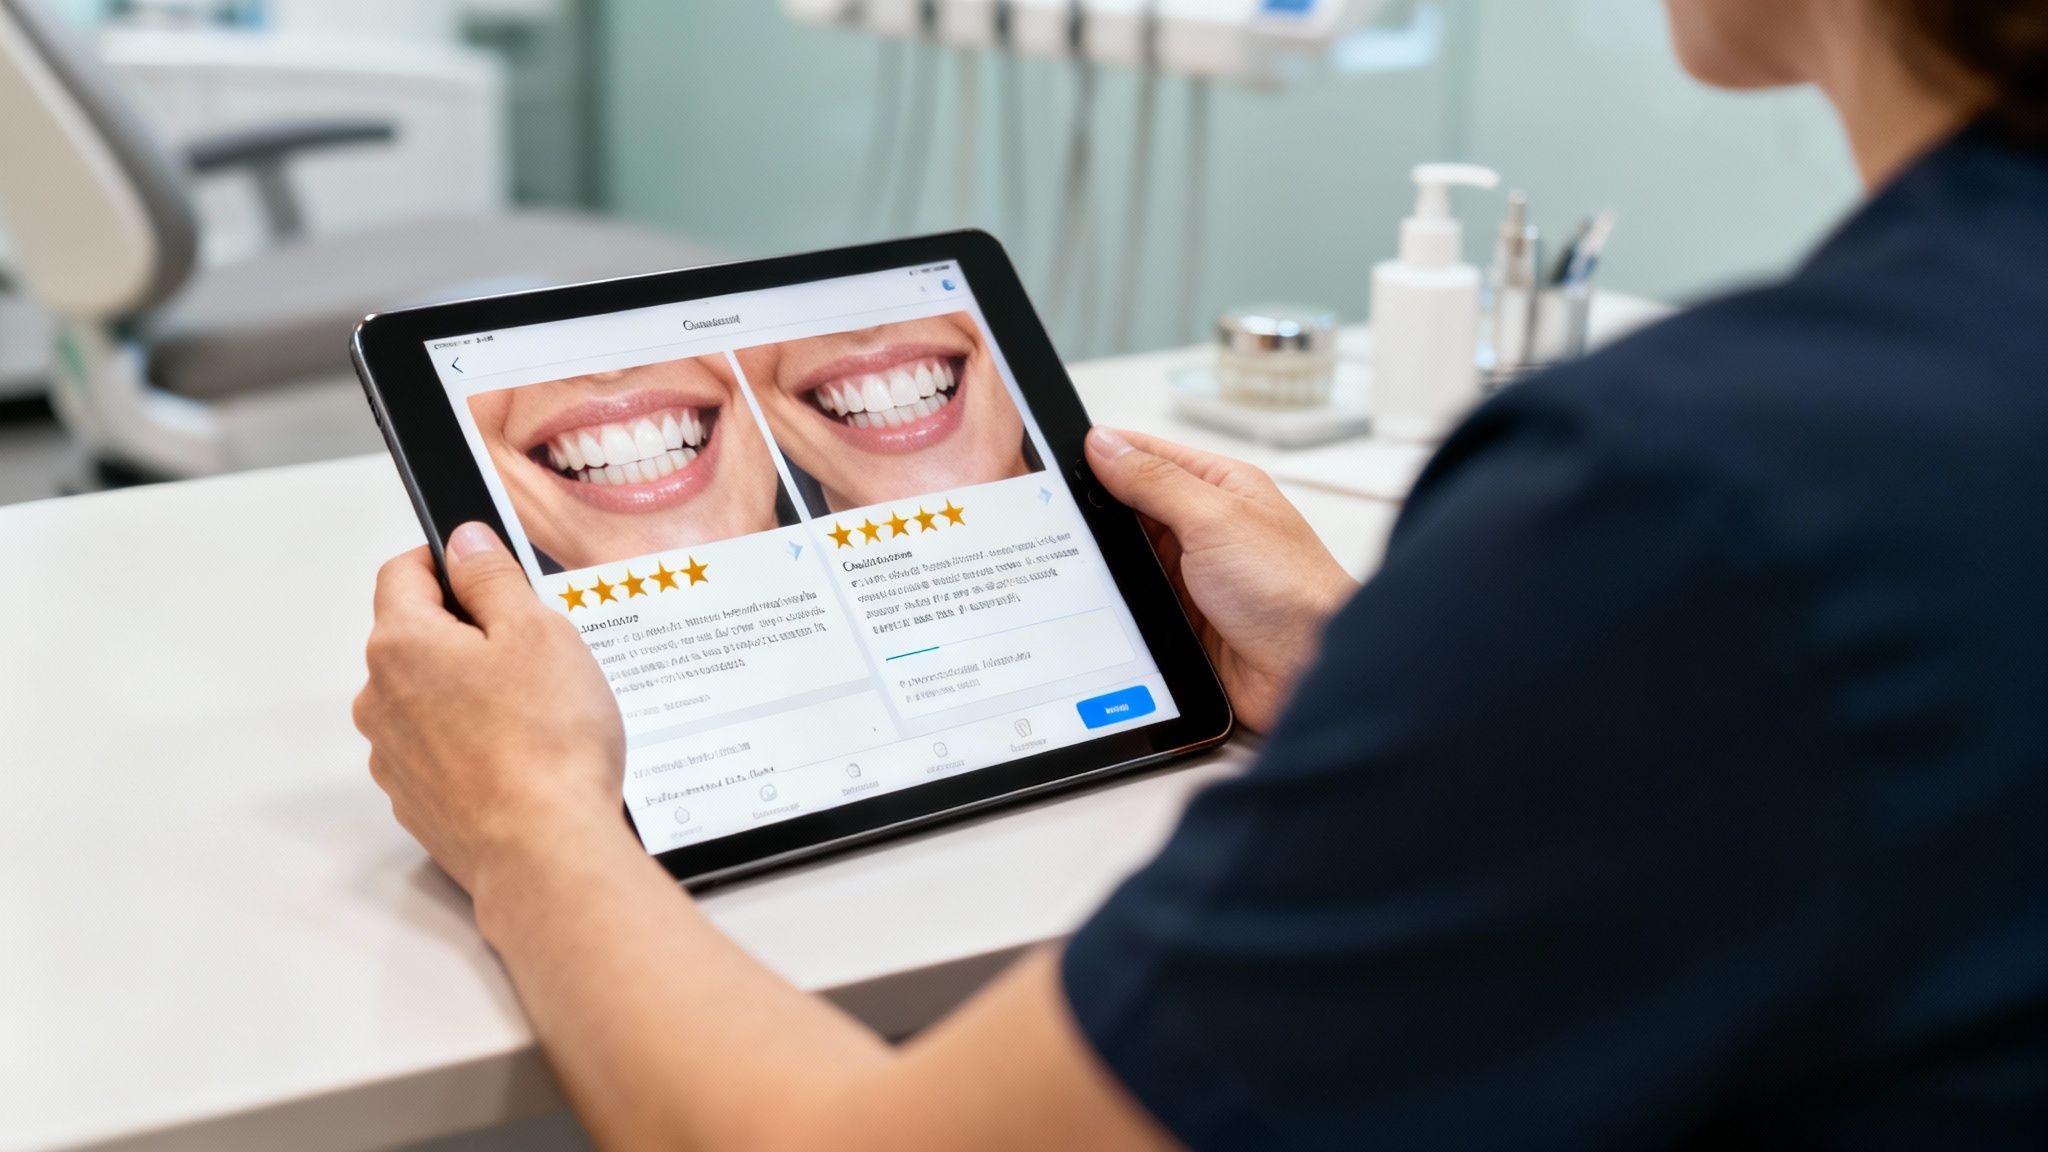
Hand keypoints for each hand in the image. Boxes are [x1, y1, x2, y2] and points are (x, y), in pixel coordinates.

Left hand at [353, 523, 630, 898]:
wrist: (544, 851)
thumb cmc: (547, 743)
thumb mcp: (538, 630)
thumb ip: (493, 576)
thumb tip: (465, 541)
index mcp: (401, 644)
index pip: (404, 572)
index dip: (449, 560)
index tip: (489, 569)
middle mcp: (380, 699)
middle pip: (417, 638)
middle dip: (470, 633)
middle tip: (536, 650)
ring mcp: (393, 756)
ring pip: (428, 697)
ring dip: (470, 692)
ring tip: (538, 713)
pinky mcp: (417, 801)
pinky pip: (440, 750)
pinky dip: (474, 744)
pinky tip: (525, 756)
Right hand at [1086, 428, 1356, 732]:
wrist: (1308, 671)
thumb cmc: (1289, 588)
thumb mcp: (1214, 518)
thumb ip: (1155, 481)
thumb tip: (1105, 445)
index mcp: (1220, 488)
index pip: (1149, 456)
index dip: (1105, 454)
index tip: (1056, 459)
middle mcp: (1205, 528)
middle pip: (1132, 508)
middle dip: (1096, 512)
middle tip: (1049, 513)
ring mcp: (1192, 575)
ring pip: (1128, 557)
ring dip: (1105, 561)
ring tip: (1060, 558)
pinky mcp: (1181, 618)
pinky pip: (1134, 601)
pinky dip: (1113, 600)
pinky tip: (1087, 601)